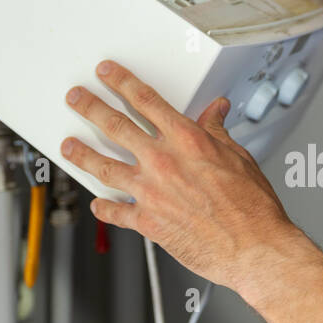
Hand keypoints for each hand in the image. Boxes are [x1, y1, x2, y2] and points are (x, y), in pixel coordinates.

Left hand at [60, 59, 295, 291]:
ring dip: (82, 154)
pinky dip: (104, 207)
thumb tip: (215, 112)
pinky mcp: (147, 222)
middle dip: (91, 107)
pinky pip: (117, 211)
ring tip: (68, 145)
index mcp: (186, 140)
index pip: (146, 100)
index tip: (106, 73)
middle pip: (116, 126)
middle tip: (75, 98)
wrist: (254, 248)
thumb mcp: (239, 157)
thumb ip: (218, 133)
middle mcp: (163, 162)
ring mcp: (151, 191)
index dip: (122, 82)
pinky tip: (97, 203)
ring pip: (104, 166)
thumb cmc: (252, 207)